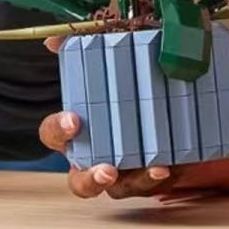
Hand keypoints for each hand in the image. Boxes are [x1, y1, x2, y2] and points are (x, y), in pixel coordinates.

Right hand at [38, 37, 177, 198]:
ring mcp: (121, 174)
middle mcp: (92, 159)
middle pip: (80, 182)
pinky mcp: (148, 177)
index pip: (52, 134)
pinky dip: (165, 176)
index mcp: (74, 133)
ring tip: (157, 168)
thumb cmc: (116, 91)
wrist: (151, 108)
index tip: (73, 120)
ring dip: (139, 180)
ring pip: (122, 189)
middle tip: (108, 169)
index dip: (59, 129)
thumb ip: (78, 48)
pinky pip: (155, 184)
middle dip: (93, 178)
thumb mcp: (101, 66)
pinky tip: (177, 163)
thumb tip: (55, 39)